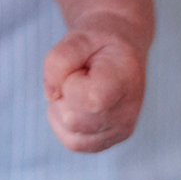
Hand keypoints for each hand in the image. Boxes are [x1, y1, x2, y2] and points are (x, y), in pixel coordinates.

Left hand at [44, 12, 148, 152]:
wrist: (118, 53)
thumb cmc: (96, 44)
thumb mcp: (77, 37)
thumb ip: (60, 60)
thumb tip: (52, 96)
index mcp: (126, 78)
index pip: (91, 100)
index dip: (71, 83)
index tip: (81, 68)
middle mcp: (128, 111)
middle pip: (74, 119)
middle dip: (64, 94)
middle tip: (80, 76)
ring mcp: (120, 131)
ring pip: (71, 135)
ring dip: (62, 109)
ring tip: (79, 88)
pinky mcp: (108, 142)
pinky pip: (72, 142)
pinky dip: (63, 123)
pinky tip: (75, 103)